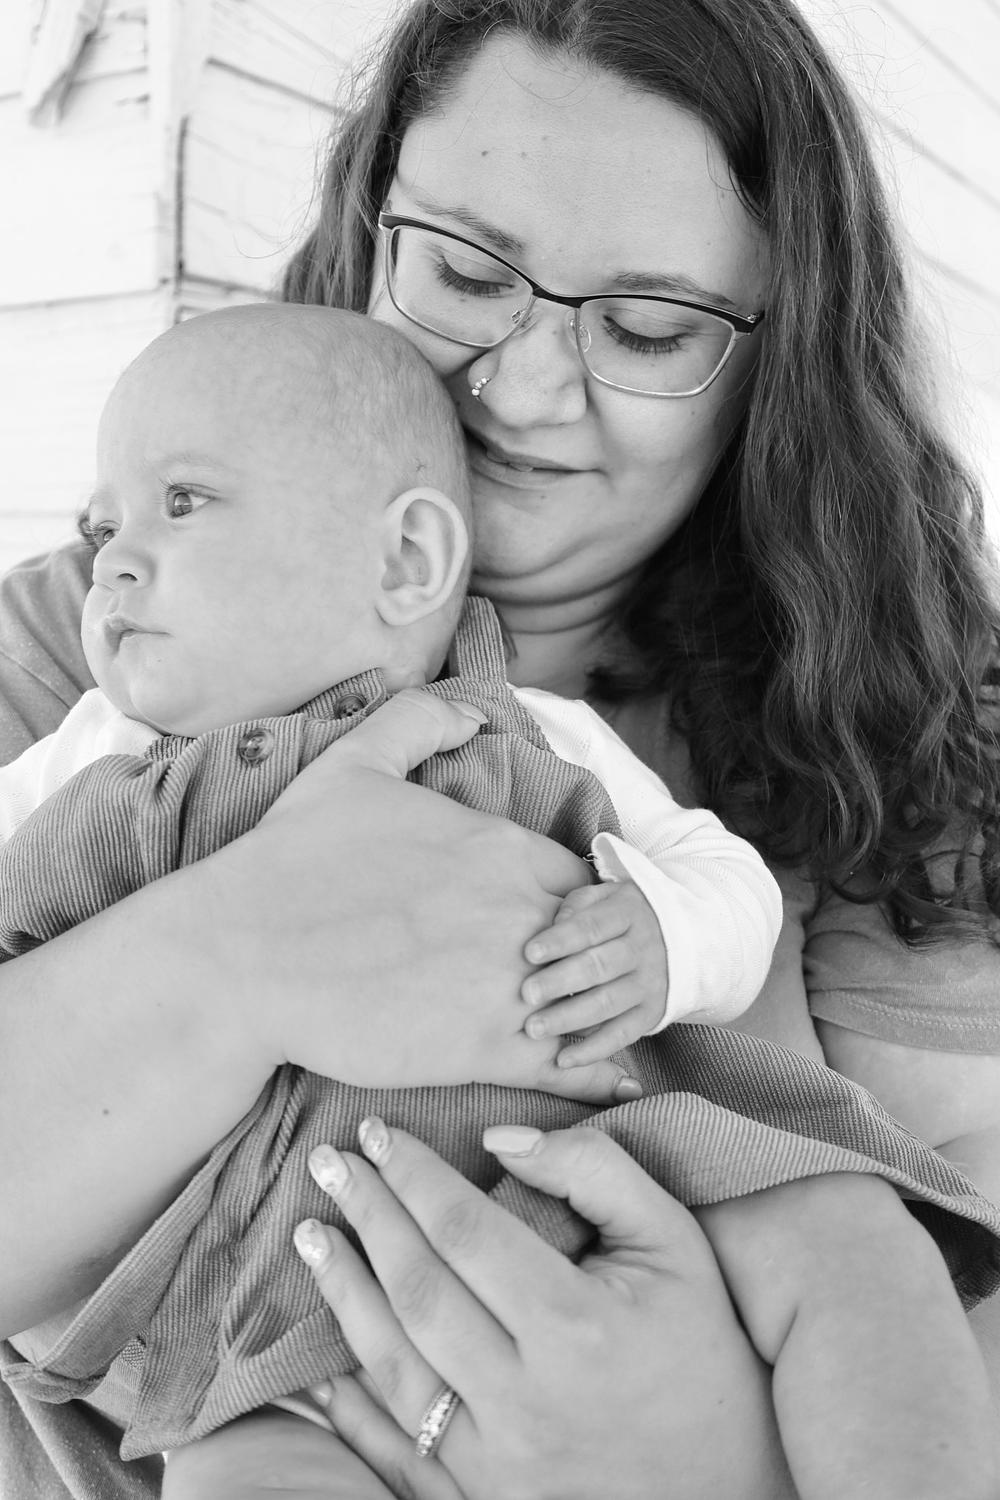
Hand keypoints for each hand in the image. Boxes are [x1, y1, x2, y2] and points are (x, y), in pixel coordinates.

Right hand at [216, 690, 640, 1105]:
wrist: (239, 957)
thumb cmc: (291, 861)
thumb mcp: (353, 764)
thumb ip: (418, 722)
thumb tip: (472, 714)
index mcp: (501, 849)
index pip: (583, 877)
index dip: (578, 903)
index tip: (555, 924)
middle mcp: (519, 913)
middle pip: (598, 939)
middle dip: (593, 959)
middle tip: (573, 979)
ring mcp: (507, 984)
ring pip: (591, 1004)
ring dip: (598, 1015)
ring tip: (589, 1029)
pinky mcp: (483, 1051)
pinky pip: (570, 1066)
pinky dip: (593, 1076)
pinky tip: (602, 1080)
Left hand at [292, 1119, 795, 1499]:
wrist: (729, 1483)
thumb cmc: (702, 1344)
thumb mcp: (673, 1240)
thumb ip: (594, 1171)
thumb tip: (502, 1136)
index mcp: (576, 1323)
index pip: (466, 1230)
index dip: (414, 1175)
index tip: (379, 1133)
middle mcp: (528, 1397)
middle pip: (418, 1290)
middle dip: (366, 1216)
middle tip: (328, 1162)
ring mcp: (500, 1461)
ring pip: (394, 1368)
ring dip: (344, 1294)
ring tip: (311, 1236)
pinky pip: (398, 1452)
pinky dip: (351, 1407)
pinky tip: (319, 1363)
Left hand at [521, 880, 666, 1063]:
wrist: (681, 937)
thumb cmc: (619, 916)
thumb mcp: (604, 897)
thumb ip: (576, 907)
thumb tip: (551, 926)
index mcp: (628, 913)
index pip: (591, 926)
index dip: (560, 940)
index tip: (528, 953)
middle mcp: (642, 949)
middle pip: (599, 966)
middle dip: (560, 981)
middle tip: (525, 994)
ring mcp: (649, 984)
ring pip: (608, 1004)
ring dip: (569, 1018)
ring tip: (533, 1029)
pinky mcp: (651, 1013)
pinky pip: (621, 1035)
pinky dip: (593, 1051)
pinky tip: (562, 1059)